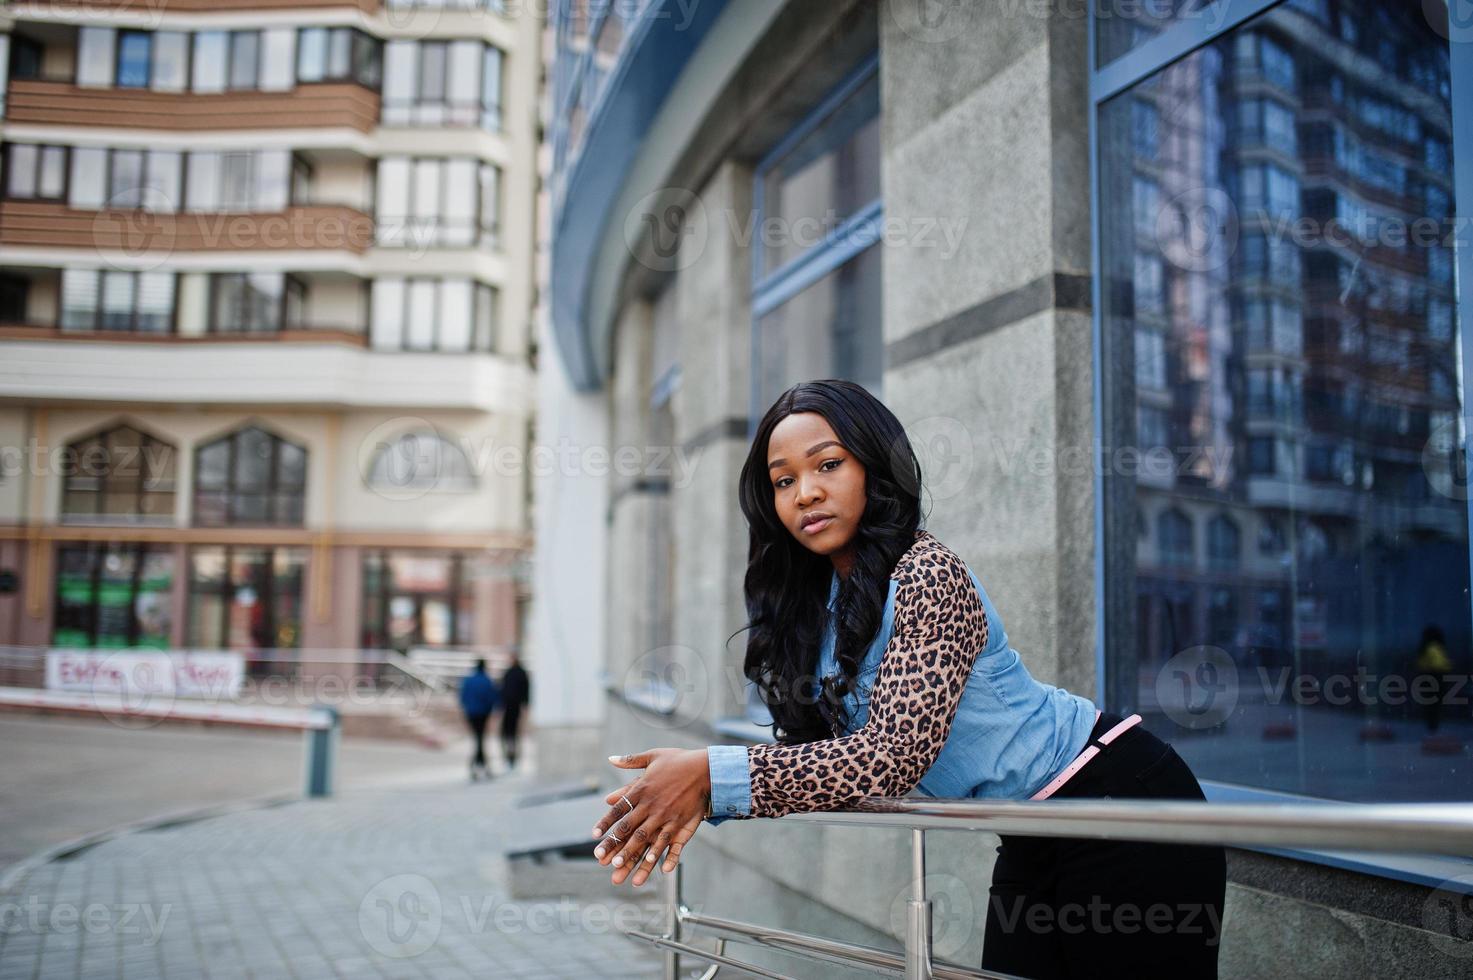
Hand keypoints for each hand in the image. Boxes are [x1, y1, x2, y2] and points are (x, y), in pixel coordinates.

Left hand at [591, 748, 709, 886]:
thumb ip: (631, 760)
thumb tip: (610, 759)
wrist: (707, 768)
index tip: (594, 834)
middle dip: (614, 844)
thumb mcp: (653, 756)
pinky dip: (662, 854)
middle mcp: (651, 804)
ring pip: (645, 839)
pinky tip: (657, 869)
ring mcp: (665, 815)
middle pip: (628, 828)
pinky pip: (668, 842)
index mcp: (642, 788)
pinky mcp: (680, 823)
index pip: (619, 808)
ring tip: (620, 868)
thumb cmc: (679, 761)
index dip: (606, 822)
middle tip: (601, 859)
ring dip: (631, 854)